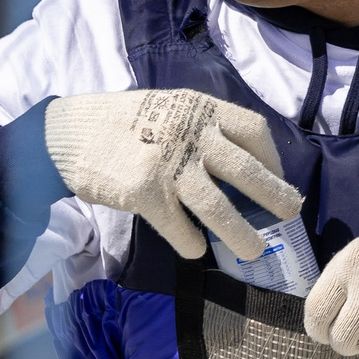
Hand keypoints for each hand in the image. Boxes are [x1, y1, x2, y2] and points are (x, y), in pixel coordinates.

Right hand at [44, 89, 301, 260]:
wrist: (68, 133)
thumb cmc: (121, 122)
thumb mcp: (169, 109)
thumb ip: (200, 128)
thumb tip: (238, 165)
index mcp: (200, 108)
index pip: (254, 131)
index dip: (272, 158)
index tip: (278, 177)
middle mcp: (190, 134)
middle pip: (246, 171)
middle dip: (275, 196)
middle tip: (290, 214)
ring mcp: (167, 164)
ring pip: (218, 207)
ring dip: (241, 234)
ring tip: (254, 251)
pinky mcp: (143, 193)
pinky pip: (179, 227)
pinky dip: (191, 242)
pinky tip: (195, 248)